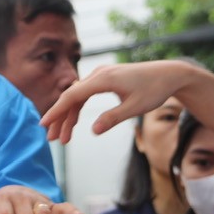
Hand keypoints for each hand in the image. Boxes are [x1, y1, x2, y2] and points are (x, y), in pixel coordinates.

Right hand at [41, 60, 204, 144]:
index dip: (56, 111)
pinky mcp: (106, 78)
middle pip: (71, 97)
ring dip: (69, 116)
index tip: (44, 125)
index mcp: (103, 79)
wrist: (169, 75)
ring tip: (63, 138)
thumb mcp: (135, 108)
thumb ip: (113, 118)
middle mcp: (99, 74)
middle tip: (52, 139)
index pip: (72, 96)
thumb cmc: (154, 90)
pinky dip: (78, 108)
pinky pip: (86, 93)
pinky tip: (74, 123)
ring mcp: (102, 75)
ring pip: (77, 96)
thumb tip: (93, 131)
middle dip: (60, 118)